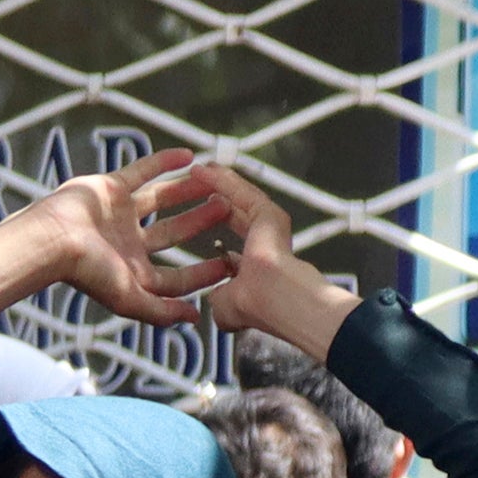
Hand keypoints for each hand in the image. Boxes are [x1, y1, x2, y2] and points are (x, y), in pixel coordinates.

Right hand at [0, 146, 227, 323]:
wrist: (52, 240)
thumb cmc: (88, 273)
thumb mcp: (131, 299)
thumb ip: (162, 311)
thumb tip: (194, 320)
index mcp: (132, 272)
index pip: (175, 275)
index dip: (203, 271)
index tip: (229, 261)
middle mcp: (128, 243)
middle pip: (173, 232)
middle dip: (200, 222)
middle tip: (228, 210)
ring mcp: (120, 214)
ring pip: (161, 200)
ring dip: (187, 192)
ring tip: (215, 184)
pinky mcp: (111, 188)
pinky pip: (142, 171)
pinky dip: (163, 163)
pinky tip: (188, 155)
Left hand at [174, 165, 359, 360]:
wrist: (277, 301)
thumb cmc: (256, 309)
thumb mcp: (226, 307)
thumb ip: (218, 298)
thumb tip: (211, 299)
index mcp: (257, 267)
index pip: (237, 241)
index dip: (218, 228)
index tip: (200, 219)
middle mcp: (266, 244)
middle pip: (238, 213)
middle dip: (217, 198)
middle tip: (200, 183)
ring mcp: (270, 228)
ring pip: (240, 199)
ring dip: (219, 183)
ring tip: (200, 169)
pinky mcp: (270, 215)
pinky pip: (243, 193)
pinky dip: (223, 181)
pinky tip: (205, 170)